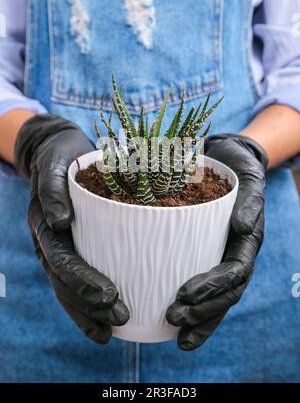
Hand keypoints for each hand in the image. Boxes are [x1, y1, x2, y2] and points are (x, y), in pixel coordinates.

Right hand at [14, 114, 128, 343]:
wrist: (57, 153)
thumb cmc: (62, 157)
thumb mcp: (56, 164)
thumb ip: (54, 189)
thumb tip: (60, 221)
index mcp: (44, 224)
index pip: (62, 260)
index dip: (82, 282)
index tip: (109, 295)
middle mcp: (49, 242)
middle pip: (65, 282)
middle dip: (90, 304)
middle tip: (120, 316)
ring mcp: (59, 248)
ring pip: (68, 289)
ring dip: (89, 312)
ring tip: (114, 328)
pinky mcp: (73, 248)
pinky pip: (77, 280)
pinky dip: (88, 304)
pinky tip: (106, 322)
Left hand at [166, 134, 267, 350]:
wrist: (229, 162)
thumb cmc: (237, 170)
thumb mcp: (248, 179)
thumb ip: (251, 200)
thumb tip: (243, 226)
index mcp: (247, 241)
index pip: (234, 273)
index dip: (212, 287)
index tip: (184, 294)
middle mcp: (236, 255)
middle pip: (226, 294)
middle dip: (202, 311)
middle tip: (172, 317)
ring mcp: (222, 257)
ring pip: (216, 299)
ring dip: (198, 318)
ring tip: (173, 331)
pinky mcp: (207, 255)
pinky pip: (203, 286)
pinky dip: (193, 307)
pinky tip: (173, 325)